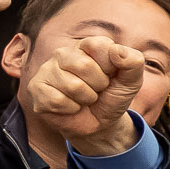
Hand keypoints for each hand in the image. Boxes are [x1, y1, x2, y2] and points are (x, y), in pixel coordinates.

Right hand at [23, 34, 149, 153]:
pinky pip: (57, 100)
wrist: (100, 123)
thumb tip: (116, 50)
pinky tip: (71, 106)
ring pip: (72, 85)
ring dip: (85, 98)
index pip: (99, 45)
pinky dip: (71, 108)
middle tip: (97, 90)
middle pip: (84, 65)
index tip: (111, 75)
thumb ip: (133, 62)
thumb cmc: (113, 96)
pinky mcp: (36, 88)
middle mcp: (64, 53)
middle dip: (98, 85)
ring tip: (84, 98)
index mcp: (87, 46)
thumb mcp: (132, 81)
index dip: (110, 66)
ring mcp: (46, 70)